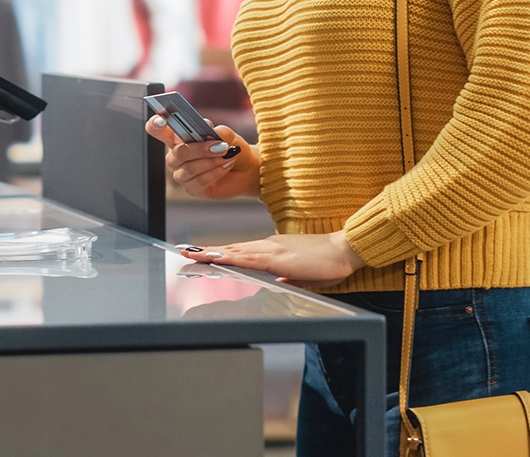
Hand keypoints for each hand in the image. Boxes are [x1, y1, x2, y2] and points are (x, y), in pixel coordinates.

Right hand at [145, 115, 260, 198]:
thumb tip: (210, 132)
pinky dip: (215, 173)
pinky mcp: (191, 188)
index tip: (162, 121)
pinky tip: (226, 166)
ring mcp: (182, 173)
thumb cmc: (230, 146)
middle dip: (200, 149)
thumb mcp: (227, 135)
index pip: (157, 129)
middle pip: (177, 153)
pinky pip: (198, 182)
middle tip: (221, 146)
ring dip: (211, 162)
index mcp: (177, 137)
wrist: (245, 168)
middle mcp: (175, 156)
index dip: (155, 125)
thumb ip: (218, 131)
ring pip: (189, 169)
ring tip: (227, 156)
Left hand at [177, 230, 365, 287]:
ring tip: (192, 255)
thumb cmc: (328, 261)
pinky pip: (250, 258)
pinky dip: (231, 257)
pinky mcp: (279, 258)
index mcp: (272, 250)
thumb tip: (275, 282)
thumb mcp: (302, 274)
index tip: (199, 254)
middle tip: (183, 252)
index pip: (240, 252)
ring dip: (213, 253)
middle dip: (207, 252)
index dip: (219, 253)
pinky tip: (218, 258)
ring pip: (236, 251)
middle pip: (232, 249)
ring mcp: (272, 249)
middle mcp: (268, 246)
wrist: (345, 249)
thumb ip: (287, 277)